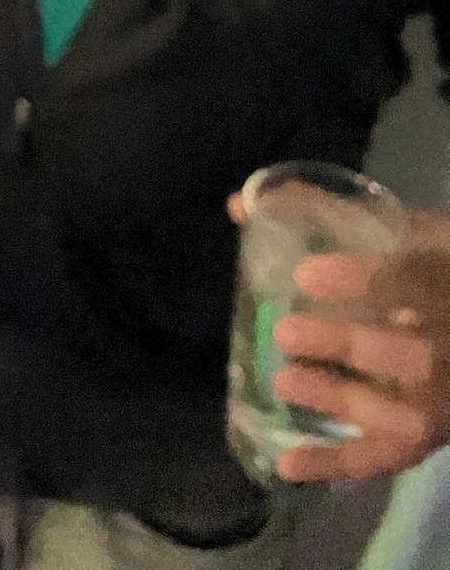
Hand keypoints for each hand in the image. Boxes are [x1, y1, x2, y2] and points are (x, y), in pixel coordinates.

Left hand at [229, 194, 449, 480]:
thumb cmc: (430, 268)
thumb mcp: (399, 228)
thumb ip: (324, 210)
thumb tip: (238, 203)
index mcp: (444, 281)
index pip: (414, 281)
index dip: (364, 281)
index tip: (306, 274)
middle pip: (411, 355)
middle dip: (347, 345)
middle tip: (286, 331)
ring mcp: (441, 399)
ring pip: (401, 412)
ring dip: (341, 400)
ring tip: (285, 383)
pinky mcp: (425, 436)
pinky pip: (385, 456)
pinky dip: (337, 464)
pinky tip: (287, 463)